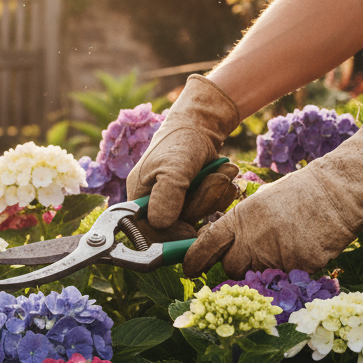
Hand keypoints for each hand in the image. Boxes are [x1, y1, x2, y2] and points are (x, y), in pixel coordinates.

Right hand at [127, 75, 240, 228]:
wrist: (200, 127)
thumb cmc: (180, 142)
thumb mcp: (173, 167)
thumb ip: (166, 195)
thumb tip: (160, 225)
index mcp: (138, 200)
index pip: (148, 232)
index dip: (169, 235)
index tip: (191, 228)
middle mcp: (153, 207)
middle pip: (178, 227)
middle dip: (202, 202)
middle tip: (218, 178)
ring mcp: (174, 205)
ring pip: (197, 218)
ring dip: (215, 193)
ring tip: (223, 170)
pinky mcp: (192, 203)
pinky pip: (209, 211)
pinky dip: (221, 193)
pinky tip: (223, 174)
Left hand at [183, 126, 362, 276]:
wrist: (339, 193)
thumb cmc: (296, 195)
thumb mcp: (258, 203)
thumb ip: (237, 226)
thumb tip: (215, 247)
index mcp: (240, 219)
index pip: (207, 244)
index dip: (195, 259)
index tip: (190, 269)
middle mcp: (254, 239)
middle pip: (230, 268)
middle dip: (236, 266)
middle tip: (253, 254)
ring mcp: (277, 256)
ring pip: (257, 277)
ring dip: (263, 270)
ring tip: (282, 247)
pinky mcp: (299, 268)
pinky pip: (286, 279)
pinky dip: (290, 271)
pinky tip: (301, 250)